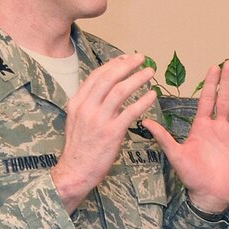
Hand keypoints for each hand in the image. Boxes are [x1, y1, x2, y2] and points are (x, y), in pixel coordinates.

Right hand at [52, 52, 159, 213]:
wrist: (76, 171)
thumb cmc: (80, 148)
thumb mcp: (76, 121)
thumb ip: (88, 105)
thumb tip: (101, 92)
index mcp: (77, 102)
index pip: (97, 76)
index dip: (114, 64)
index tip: (126, 58)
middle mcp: (86, 107)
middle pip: (109, 78)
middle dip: (127, 65)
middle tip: (142, 58)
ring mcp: (98, 119)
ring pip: (120, 91)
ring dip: (137, 79)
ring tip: (150, 73)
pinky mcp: (111, 133)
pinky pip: (130, 112)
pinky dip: (142, 101)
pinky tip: (152, 96)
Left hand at [147, 60, 228, 215]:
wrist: (209, 195)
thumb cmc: (192, 177)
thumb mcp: (175, 154)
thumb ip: (164, 137)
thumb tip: (145, 120)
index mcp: (202, 126)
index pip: (207, 100)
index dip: (211, 84)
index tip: (214, 67)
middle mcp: (218, 128)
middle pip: (224, 99)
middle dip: (228, 82)